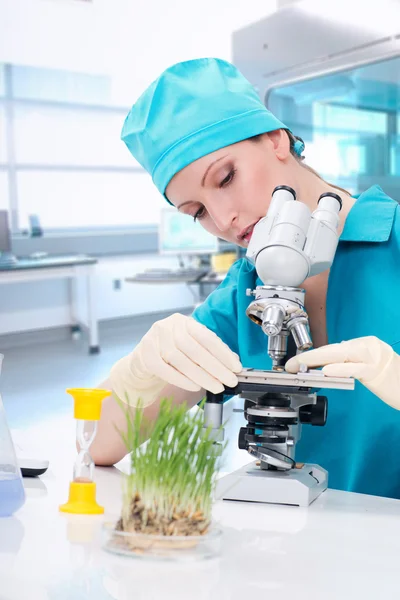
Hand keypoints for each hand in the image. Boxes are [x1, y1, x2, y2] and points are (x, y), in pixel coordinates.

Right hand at [109, 313, 241, 406]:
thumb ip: (209, 352)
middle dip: (216, 367)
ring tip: (216, 387)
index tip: (236, 367)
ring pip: (181, 360)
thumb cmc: (170, 355)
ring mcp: (154, 340)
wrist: (142, 362)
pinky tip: (195, 386)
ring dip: (202, 376)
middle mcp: (167, 327)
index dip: (224, 353)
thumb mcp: (190, 348)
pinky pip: (166, 370)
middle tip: (229, 381)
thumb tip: (233, 362)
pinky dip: (183, 380)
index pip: (207, 336)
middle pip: (195, 349)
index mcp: (183, 322)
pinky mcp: (145, 356)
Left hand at [285, 336, 399, 409]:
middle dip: (308, 357)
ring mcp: (373, 356)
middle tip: (290, 364)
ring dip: (317, 360)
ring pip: (339, 355)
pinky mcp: (377, 370)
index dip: (311, 355)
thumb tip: (326, 364)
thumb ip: (348, 362)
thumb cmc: (392, 379)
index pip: (332, 349)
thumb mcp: (366, 367)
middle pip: (332, 349)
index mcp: (362, 344)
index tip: (294, 362)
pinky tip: (326, 371)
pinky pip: (354, 369)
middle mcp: (367, 346)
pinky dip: (339, 369)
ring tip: (300, 365)